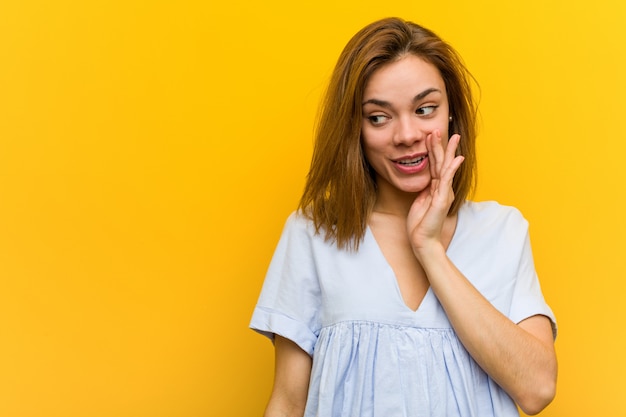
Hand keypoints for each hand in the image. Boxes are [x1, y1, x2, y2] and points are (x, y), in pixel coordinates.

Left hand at [407, 131, 463, 255]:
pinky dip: (452, 168)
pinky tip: (457, 158)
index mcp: (436, 187)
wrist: (423, 240)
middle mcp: (442, 188)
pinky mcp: (442, 199)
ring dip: (447, 151)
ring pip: (445, 167)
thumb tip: (426, 180)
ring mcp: (443, 193)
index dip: (432, 150)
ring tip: (451, 136)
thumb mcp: (421, 202)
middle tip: (440, 129)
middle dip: (440, 145)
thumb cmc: (421, 224)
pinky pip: (447, 181)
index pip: (435, 164)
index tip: (430, 135)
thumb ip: (425, 190)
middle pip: (441, 162)